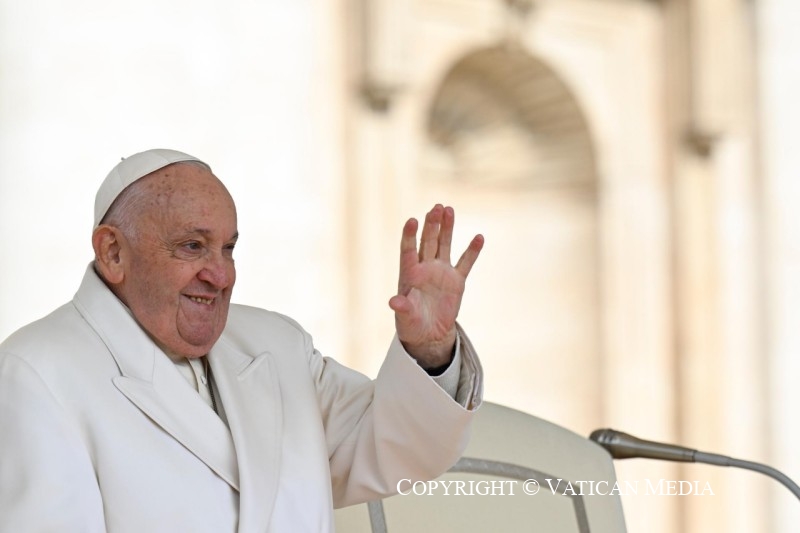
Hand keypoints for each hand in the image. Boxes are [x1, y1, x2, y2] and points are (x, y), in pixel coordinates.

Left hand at [388, 204, 483, 368]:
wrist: (428, 334)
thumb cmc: (411, 324)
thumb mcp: (405, 317)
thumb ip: (402, 308)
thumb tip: (393, 302)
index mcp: (409, 274)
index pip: (408, 250)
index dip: (409, 235)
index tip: (412, 220)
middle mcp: (425, 268)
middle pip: (428, 242)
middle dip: (432, 225)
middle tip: (436, 207)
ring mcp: (441, 272)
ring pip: (444, 245)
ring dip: (447, 228)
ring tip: (449, 210)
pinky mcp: (456, 280)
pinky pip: (465, 263)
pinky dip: (472, 251)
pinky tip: (479, 237)